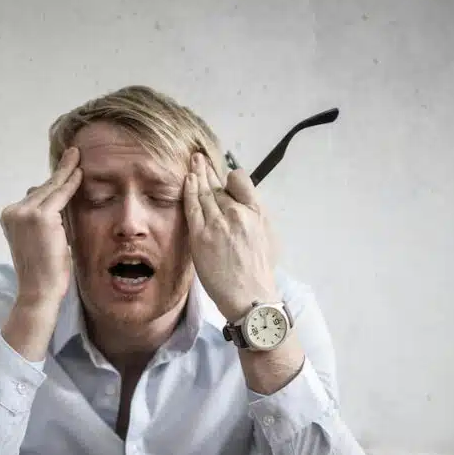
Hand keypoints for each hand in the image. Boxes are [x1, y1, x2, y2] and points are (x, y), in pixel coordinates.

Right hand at [0, 146, 82, 310]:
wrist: (39, 291)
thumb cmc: (43, 271)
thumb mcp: (40, 239)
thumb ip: (44, 219)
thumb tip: (54, 198)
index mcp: (9, 217)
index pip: (34, 196)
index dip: (50, 183)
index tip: (62, 169)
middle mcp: (13, 212)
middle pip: (41, 189)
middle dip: (58, 173)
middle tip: (72, 154)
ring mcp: (25, 213)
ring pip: (50, 189)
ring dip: (66, 173)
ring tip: (76, 156)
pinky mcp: (41, 217)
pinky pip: (60, 195)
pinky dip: (71, 184)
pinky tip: (80, 173)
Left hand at [183, 152, 280, 320]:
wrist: (251, 296)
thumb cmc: (259, 273)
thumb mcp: (267, 238)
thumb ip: (254, 219)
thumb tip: (243, 208)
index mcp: (255, 213)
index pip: (240, 182)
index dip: (230, 178)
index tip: (223, 177)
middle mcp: (237, 213)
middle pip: (219, 185)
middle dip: (208, 170)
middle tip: (199, 158)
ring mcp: (218, 223)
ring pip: (204, 192)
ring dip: (197, 174)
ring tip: (192, 163)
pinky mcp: (202, 236)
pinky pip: (193, 207)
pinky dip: (189, 190)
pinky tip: (187, 180)